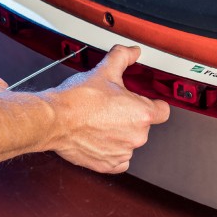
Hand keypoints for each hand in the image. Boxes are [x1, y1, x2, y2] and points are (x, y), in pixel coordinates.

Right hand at [42, 45, 169, 173]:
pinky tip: (98, 138)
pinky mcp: (108, 165)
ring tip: (100, 121)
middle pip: (142, 126)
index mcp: (141, 114)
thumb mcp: (104, 71)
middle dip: (129, 117)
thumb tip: (132, 52)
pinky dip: (110, 150)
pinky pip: (118, 159)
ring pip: (128, 141)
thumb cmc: (78, 100)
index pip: (162, 111)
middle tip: (110, 107)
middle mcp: (136, 136)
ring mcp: (122, 152)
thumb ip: (123, 57)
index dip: (153, 104)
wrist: (54, 120)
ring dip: (119, 134)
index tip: (145, 102)